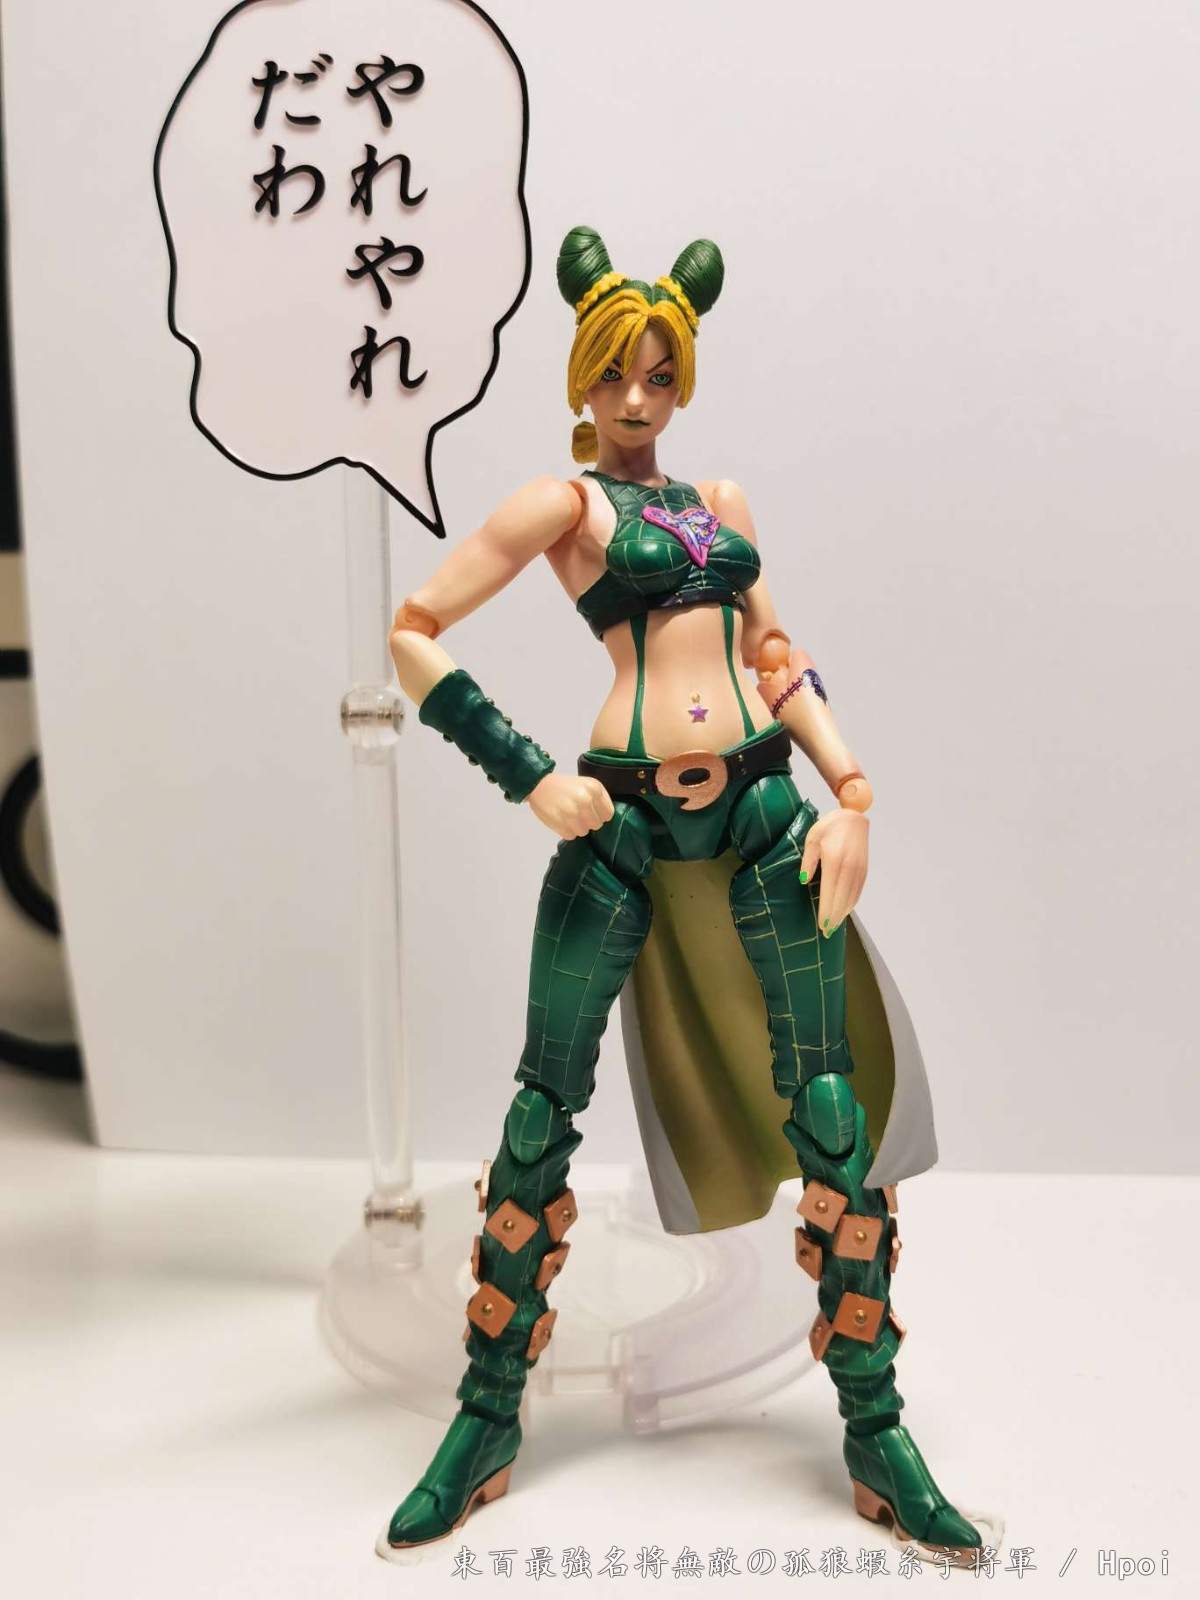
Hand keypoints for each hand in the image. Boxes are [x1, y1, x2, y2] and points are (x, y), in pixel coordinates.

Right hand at [527, 772, 614, 839]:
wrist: (538, 784)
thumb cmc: (564, 785)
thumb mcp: (586, 784)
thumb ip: (599, 799)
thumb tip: (605, 817)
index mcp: (594, 788)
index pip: (608, 815)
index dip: (600, 815)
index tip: (592, 812)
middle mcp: (585, 800)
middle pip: (596, 825)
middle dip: (588, 822)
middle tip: (578, 814)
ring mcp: (572, 813)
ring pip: (584, 832)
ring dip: (576, 827)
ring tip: (568, 816)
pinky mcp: (560, 824)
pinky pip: (570, 836)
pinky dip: (566, 831)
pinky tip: (561, 820)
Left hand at [799, 807, 868, 935]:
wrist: (853, 818)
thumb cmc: (829, 827)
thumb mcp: (812, 839)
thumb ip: (808, 861)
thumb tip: (804, 881)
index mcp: (835, 862)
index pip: (830, 893)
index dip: (826, 911)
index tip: (821, 926)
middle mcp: (850, 869)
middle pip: (842, 900)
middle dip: (834, 918)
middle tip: (826, 933)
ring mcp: (860, 871)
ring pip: (851, 899)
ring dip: (843, 914)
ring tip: (833, 927)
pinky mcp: (864, 871)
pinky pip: (858, 892)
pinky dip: (851, 904)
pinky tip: (844, 911)